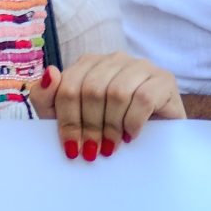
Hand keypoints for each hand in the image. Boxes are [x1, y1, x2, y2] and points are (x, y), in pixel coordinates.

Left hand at [31, 55, 184, 158]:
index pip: (69, 86)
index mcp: (88, 63)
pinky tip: (131, 135)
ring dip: (111, 125)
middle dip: (90, 126)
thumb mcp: (67, 116)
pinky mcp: (164, 80)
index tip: (72, 147)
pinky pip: (144, 98)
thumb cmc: (105, 125)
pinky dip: (133, 121)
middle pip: (92, 90)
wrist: (153, 139)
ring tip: (112, 145)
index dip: (68, 120)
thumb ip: (46, 96)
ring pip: (117, 93)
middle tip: (93, 150)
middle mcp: (114, 59)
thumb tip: (51, 73)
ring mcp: (141, 66)